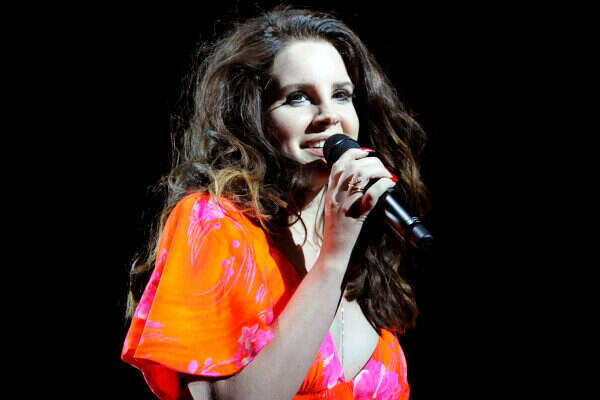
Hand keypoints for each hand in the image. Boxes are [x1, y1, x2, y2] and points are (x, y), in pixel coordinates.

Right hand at [320, 147, 395, 262]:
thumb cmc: (337, 231)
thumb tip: (359, 178)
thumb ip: (342, 193)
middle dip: (370, 162)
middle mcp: (336, 196)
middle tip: (381, 167)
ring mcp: (345, 206)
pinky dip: (381, 186)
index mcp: (330, 193)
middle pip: (351, 167)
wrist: (334, 251)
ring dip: (377, 170)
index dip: (352, 154)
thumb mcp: (334, 207)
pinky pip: (370, 195)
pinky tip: (388, 184)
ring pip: (360, 176)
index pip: (338, 165)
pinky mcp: (357, 216)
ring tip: (385, 174)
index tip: (365, 152)